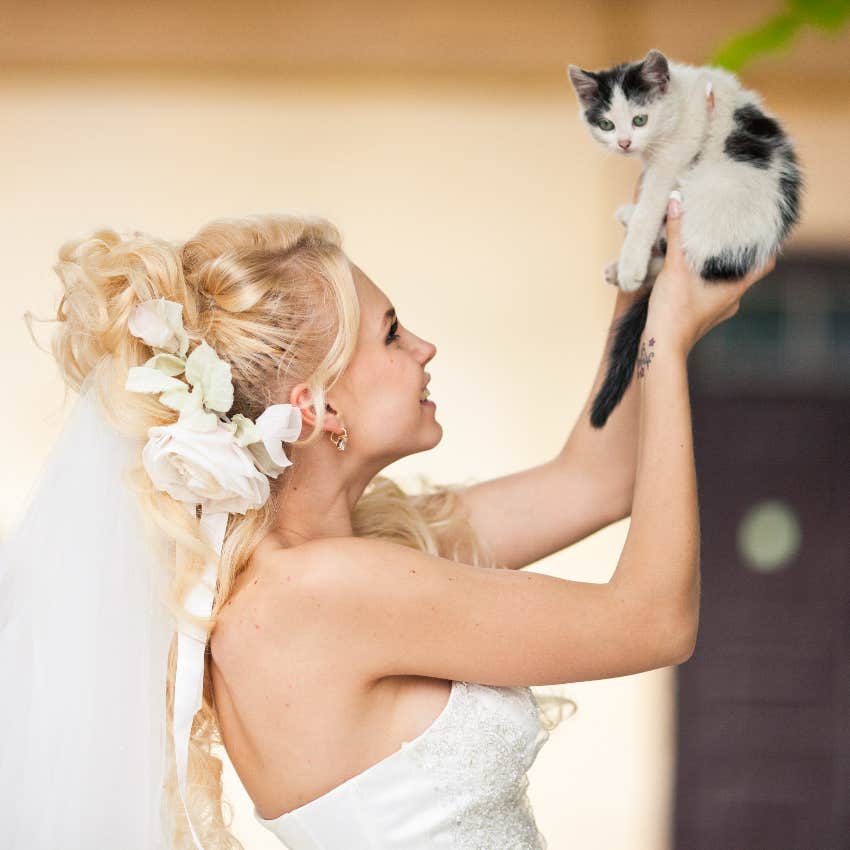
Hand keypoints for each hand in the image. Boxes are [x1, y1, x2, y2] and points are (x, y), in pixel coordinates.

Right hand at [647, 193, 775, 354]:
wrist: (658, 348)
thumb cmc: (674, 312)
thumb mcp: (675, 268)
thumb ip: (676, 234)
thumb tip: (677, 200)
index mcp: (735, 289)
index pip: (764, 263)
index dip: (766, 246)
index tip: (760, 228)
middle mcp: (731, 301)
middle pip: (742, 270)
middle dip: (734, 252)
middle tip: (727, 229)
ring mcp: (715, 311)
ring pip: (723, 282)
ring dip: (715, 266)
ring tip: (704, 245)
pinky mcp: (699, 316)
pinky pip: (708, 292)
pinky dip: (702, 279)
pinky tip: (687, 269)